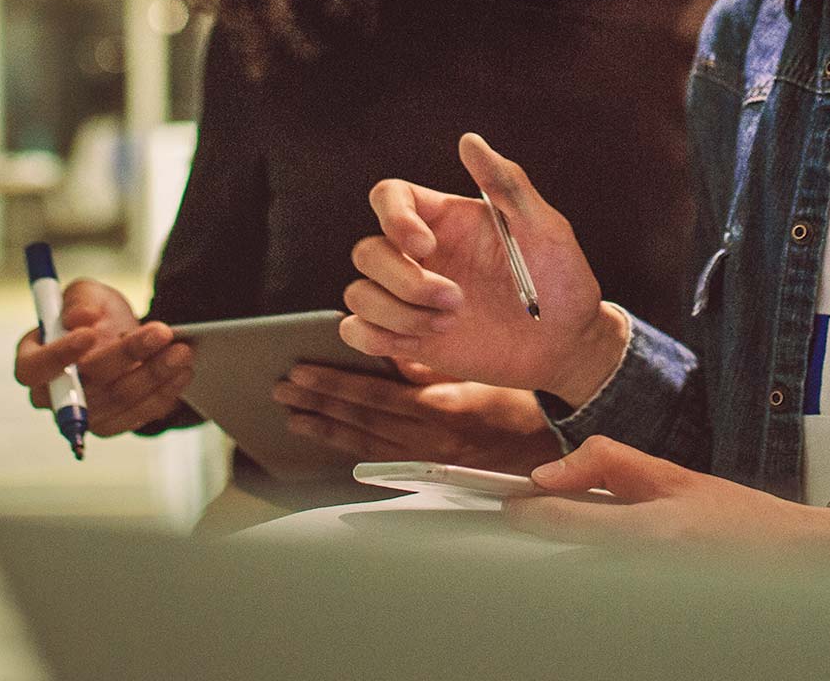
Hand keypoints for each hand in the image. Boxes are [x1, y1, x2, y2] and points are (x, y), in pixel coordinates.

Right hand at [12, 278, 196, 436]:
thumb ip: (80, 299)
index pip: (32, 369)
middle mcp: (53, 396)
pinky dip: (164, 392)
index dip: (57, 356)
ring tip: (182, 350)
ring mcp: (84, 416)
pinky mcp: (112, 425)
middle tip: (162, 331)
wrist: (120, 335)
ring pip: (119, 400)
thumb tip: (80, 318)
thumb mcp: (86, 294)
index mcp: (33, 361)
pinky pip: (139, 414)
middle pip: (87, 385)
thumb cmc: (94, 315)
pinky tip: (183, 372)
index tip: (88, 334)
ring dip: (155, 375)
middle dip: (128, 355)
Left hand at [270, 359, 564, 473]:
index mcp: (441, 411)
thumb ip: (434, 366)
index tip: (301, 371)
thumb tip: (390, 358)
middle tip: (282, 391)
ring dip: (324, 428)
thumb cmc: (518, 404)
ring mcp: (425, 461)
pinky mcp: (427, 471)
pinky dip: (348, 447)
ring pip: (362, 444)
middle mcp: (428, 442)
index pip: (373, 397)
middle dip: (317, 404)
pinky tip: (329, 437)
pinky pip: (379, 459)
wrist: (546, 448)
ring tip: (293, 415)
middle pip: (359, 422)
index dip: (333, 384)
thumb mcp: (479, 374)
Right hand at [341, 133, 624, 398]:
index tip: (425, 246)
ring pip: (359, 294)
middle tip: (457, 301)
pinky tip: (422, 342)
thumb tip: (469, 141)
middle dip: (404, 280)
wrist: (567, 343)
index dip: (393, 218)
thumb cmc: (560, 279)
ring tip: (449, 325)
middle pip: (367, 252)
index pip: (388, 197)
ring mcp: (410, 298)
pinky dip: (375, 337)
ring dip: (398, 314)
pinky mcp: (407, 337)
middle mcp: (419, 256)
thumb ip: (507, 184)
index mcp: (445, 220)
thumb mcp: (544, 228)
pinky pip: (357, 331)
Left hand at [498, 438, 829, 568]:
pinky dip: (601, 569)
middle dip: (548, 531)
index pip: (565, 522)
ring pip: (586, 574)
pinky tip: (618, 555)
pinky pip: (610, 588)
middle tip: (538, 512)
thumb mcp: (672, 475)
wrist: (791, 557)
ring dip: (577, 553)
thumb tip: (551, 471)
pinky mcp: (656, 606)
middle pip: (567, 556)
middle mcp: (647, 567)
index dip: (527, 512)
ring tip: (591, 531)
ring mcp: (650, 591)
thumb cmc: (739, 518)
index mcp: (651, 529)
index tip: (510, 503)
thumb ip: (609, 464)